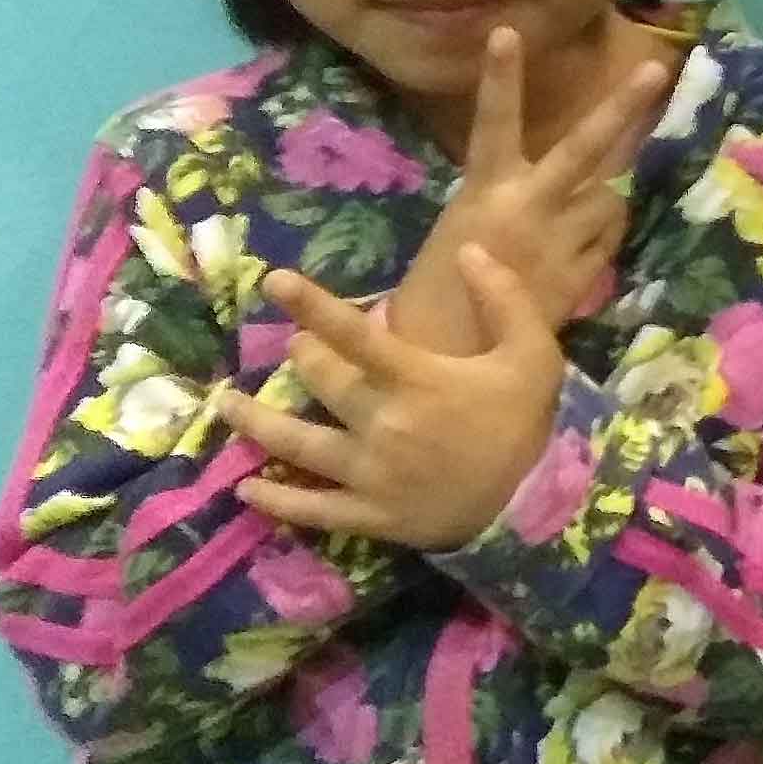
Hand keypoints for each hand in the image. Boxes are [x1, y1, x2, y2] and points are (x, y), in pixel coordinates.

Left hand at [217, 246, 568, 549]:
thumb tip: (469, 249)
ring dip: (258, 422)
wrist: (535, 505)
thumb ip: (503, 297)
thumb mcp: (534, 352)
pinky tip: (246, 489)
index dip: (311, 305)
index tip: (272, 280)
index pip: (354, 334)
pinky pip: (313, 509)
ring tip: (227, 405)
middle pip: (321, 381)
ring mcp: (370, 473)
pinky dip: (277, 500)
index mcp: (417, 380)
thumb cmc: (525, 424)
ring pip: (299, 444)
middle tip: (297, 347)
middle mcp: (382, 423)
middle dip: (303, 356)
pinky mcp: (369, 515)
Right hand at [388, 25, 667, 354]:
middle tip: (656, 69)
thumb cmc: (441, 292)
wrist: (446, 362)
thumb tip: (566, 184)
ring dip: (602, 203)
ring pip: (609, 198)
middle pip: (583, 147)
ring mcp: (560, 241)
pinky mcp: (581, 275)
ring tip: (574, 226)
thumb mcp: (464, 230)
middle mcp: (528, 207)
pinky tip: (576, 258)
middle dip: (621, 108)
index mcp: (485, 191)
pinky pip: (609, 241)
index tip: (508, 30)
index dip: (501, 77)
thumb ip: (511, 201)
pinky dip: (601, 240)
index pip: (493, 122)